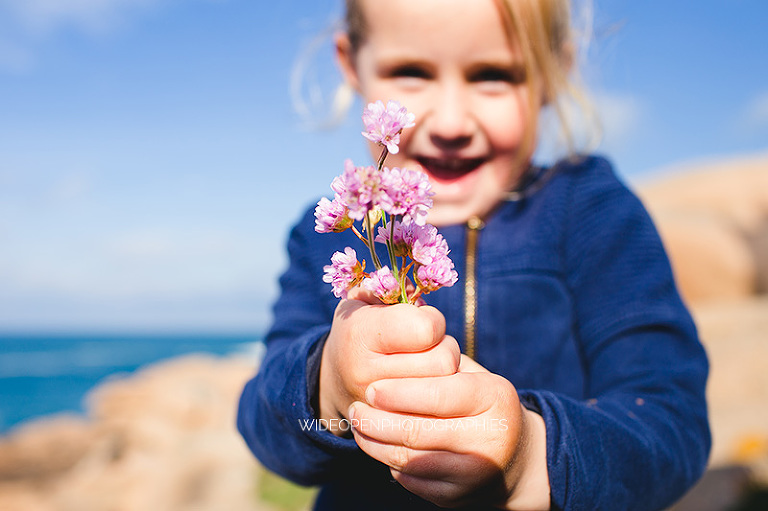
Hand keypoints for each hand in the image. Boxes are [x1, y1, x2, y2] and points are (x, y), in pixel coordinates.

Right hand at [318, 287, 460, 434]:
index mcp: (359, 334)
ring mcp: (377, 407)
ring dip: (445, 373)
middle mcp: (365, 373)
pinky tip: (427, 387)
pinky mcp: (390, 429)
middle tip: (431, 346)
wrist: (336, 379)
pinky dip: (440, 397)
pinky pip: (437, 413)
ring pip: (445, 387)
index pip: (425, 329)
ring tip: (428, 364)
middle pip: (442, 360)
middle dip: (445, 348)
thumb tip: (418, 289)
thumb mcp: (366, 300)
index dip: (432, 321)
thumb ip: (392, 288)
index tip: (423, 321)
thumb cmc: (361, 329)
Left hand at [348, 356, 549, 509]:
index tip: (370, 388)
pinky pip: (411, 480)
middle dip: (376, 421)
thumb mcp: (470, 374)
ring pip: (409, 460)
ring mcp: (475, 472)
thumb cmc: (479, 401)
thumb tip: (387, 354)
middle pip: (418, 431)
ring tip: (358, 426)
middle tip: (353, 410)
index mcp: (495, 397)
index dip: (399, 393)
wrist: (514, 454)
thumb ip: (437, 364)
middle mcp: (491, 438)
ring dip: (374, 443)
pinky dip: (390, 463)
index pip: (439, 395)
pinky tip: (380, 446)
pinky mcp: (458, 496)